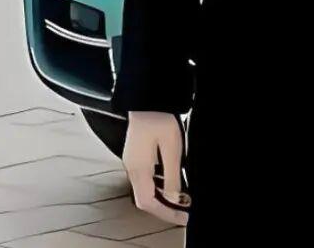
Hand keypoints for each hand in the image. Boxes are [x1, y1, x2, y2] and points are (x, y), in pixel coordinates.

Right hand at [121, 110, 189, 225]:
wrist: (147, 98)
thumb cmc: (159, 118)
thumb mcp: (172, 148)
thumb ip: (172, 175)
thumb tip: (175, 198)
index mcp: (138, 169)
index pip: (148, 202)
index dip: (165, 213)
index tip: (180, 216)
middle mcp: (132, 168)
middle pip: (144, 199)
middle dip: (163, 208)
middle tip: (182, 211)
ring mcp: (132, 161)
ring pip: (144, 189)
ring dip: (160, 198)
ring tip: (179, 200)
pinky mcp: (136, 155)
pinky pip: (145, 178)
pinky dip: (157, 186)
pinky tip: (170, 183)